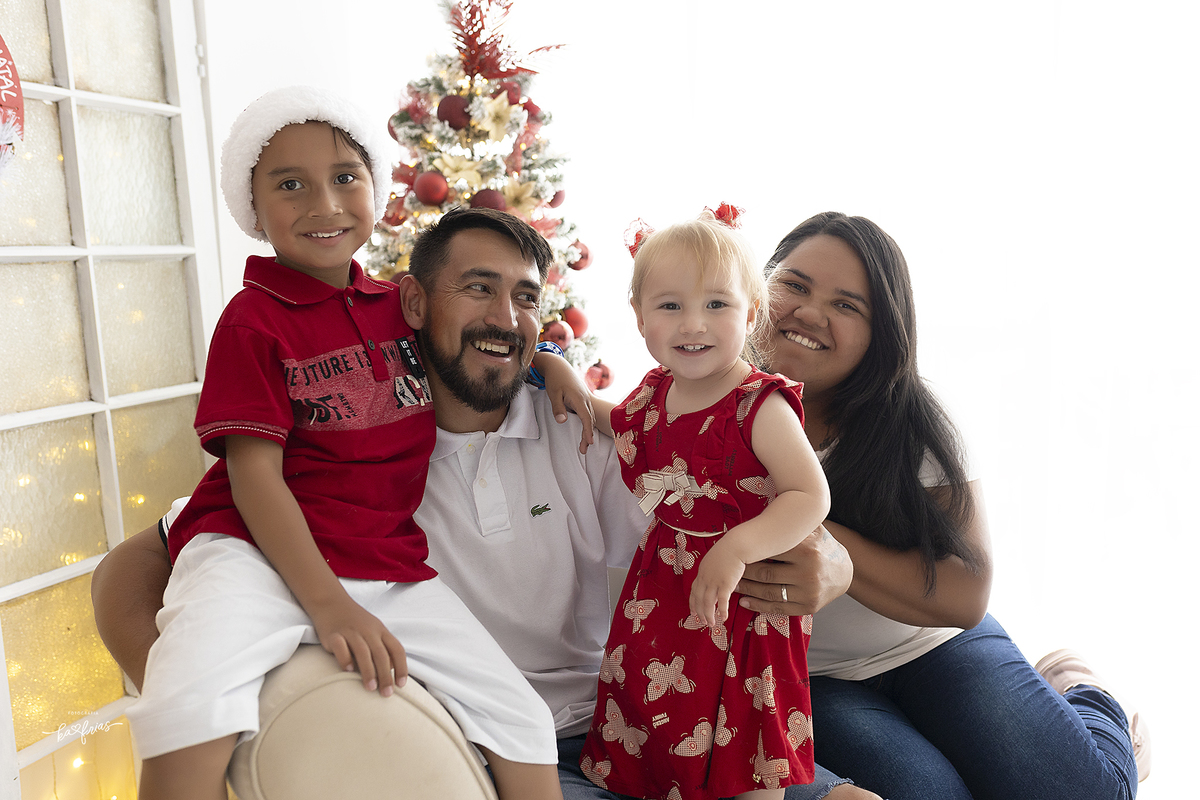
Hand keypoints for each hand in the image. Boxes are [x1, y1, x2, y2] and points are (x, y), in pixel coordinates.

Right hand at [309, 596, 407, 695]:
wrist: (331, 602)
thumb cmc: (355, 621)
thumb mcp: (374, 630)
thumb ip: (382, 647)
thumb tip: (391, 672)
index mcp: (380, 630)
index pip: (396, 649)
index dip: (402, 667)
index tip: (401, 684)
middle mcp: (368, 630)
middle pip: (381, 654)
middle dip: (385, 675)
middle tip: (386, 694)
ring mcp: (350, 631)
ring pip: (363, 652)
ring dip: (368, 671)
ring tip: (370, 688)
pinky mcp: (333, 634)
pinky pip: (341, 647)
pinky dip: (345, 659)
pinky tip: (347, 671)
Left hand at [536, 351, 595, 452]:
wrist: (558, 365)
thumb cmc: (555, 379)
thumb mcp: (553, 393)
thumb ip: (558, 408)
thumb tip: (562, 422)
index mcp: (579, 399)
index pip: (586, 418)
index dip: (588, 431)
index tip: (589, 443)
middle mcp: (585, 399)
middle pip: (590, 420)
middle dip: (588, 435)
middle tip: (584, 450)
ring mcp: (585, 397)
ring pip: (590, 416)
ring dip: (588, 429)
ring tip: (584, 443)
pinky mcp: (583, 397)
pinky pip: (588, 412)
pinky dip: (588, 422)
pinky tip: (585, 428)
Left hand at [689, 539, 746, 627]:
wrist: (736, 545)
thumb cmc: (729, 550)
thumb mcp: (715, 560)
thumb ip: (713, 570)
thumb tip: (715, 579)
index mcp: (702, 571)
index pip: (694, 590)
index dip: (693, 602)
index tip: (693, 612)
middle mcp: (705, 578)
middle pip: (699, 599)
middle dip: (699, 612)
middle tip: (701, 622)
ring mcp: (714, 581)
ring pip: (707, 602)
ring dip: (708, 615)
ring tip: (711, 624)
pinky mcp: (725, 584)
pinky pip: (722, 601)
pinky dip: (722, 611)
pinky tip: (723, 618)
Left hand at [736, 525, 851, 615]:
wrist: (846, 572)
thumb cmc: (822, 546)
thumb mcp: (812, 529)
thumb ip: (793, 520)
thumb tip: (767, 506)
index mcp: (807, 550)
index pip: (770, 551)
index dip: (750, 552)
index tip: (734, 552)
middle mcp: (809, 573)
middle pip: (766, 574)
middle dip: (744, 573)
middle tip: (728, 570)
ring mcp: (809, 593)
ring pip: (769, 592)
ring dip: (747, 590)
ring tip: (732, 585)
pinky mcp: (808, 608)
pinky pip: (779, 608)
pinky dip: (759, 606)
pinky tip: (745, 601)